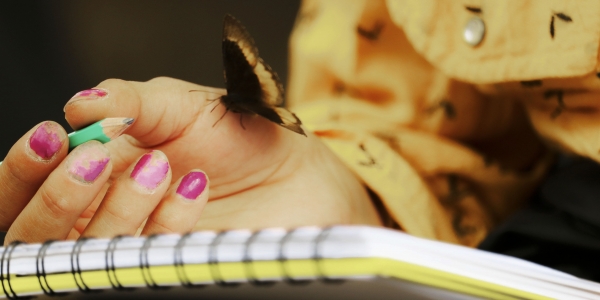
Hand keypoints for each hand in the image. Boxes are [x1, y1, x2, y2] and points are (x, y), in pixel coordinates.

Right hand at [1, 77, 380, 243]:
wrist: (297, 172)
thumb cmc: (237, 134)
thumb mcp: (181, 104)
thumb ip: (131, 102)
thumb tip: (79, 104)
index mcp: (91, 173)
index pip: (23, 185)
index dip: (24, 168)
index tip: (53, 140)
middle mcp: (100, 218)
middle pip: (33, 232)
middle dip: (58, 196)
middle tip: (97, 159)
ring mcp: (133, 251)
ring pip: (83, 257)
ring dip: (116, 209)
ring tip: (161, 167)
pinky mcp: (169, 270)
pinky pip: (139, 266)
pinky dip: (160, 227)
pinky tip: (193, 188)